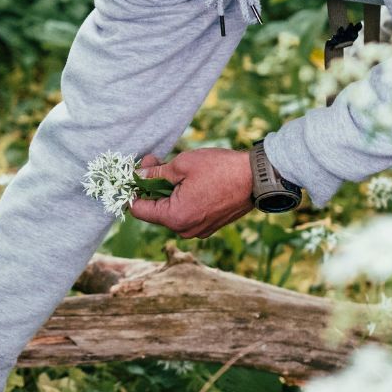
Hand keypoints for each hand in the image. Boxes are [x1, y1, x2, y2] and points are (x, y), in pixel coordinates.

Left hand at [129, 149, 253, 237]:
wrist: (257, 178)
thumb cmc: (220, 169)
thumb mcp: (182, 165)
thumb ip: (156, 174)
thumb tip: (138, 176)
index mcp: (175, 218)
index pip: (138, 210)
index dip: (134, 189)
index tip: (137, 170)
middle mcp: (185, 230)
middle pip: (154, 210)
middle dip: (151, 186)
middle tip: (155, 161)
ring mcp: (198, 230)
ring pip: (170, 211)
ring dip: (166, 191)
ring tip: (173, 167)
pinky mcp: (209, 225)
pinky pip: (186, 213)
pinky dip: (181, 198)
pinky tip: (188, 180)